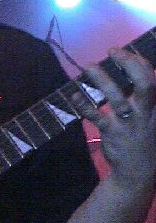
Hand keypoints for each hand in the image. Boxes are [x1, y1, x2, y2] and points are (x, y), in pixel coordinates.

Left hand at [73, 48, 155, 186]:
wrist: (138, 172)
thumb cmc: (144, 138)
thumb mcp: (152, 117)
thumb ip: (146, 97)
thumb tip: (135, 68)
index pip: (152, 78)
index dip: (138, 61)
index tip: (124, 52)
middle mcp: (146, 112)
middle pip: (144, 84)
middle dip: (129, 64)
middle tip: (112, 50)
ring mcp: (129, 123)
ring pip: (116, 97)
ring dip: (101, 79)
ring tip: (88, 65)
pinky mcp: (112, 133)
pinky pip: (96, 116)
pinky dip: (84, 104)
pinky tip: (74, 95)